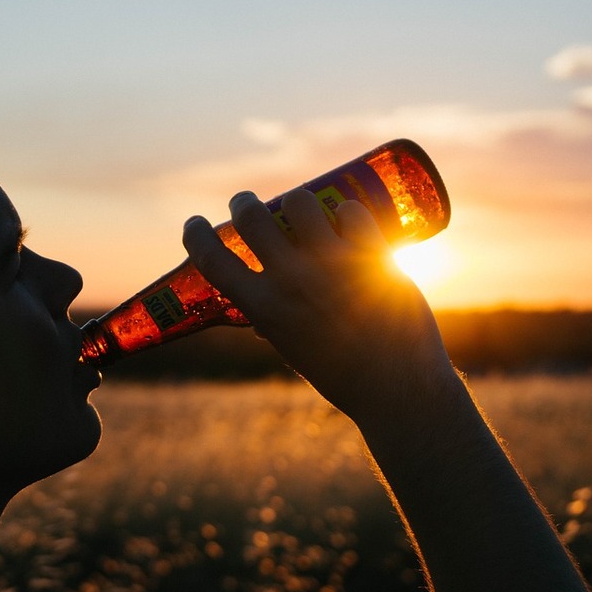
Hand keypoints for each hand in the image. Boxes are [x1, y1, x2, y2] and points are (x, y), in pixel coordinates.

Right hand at [183, 188, 456, 422]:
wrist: (397, 389)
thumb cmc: (342, 376)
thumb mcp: (294, 350)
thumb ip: (276, 325)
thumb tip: (260, 315)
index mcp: (264, 309)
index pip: (212, 259)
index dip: (196, 235)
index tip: (194, 224)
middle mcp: (292, 282)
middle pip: (252, 217)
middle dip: (243, 203)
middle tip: (247, 204)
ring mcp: (332, 265)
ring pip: (300, 203)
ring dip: (297, 202)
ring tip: (304, 211)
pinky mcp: (371, 256)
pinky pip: (351, 211)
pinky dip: (348, 212)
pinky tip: (349, 221)